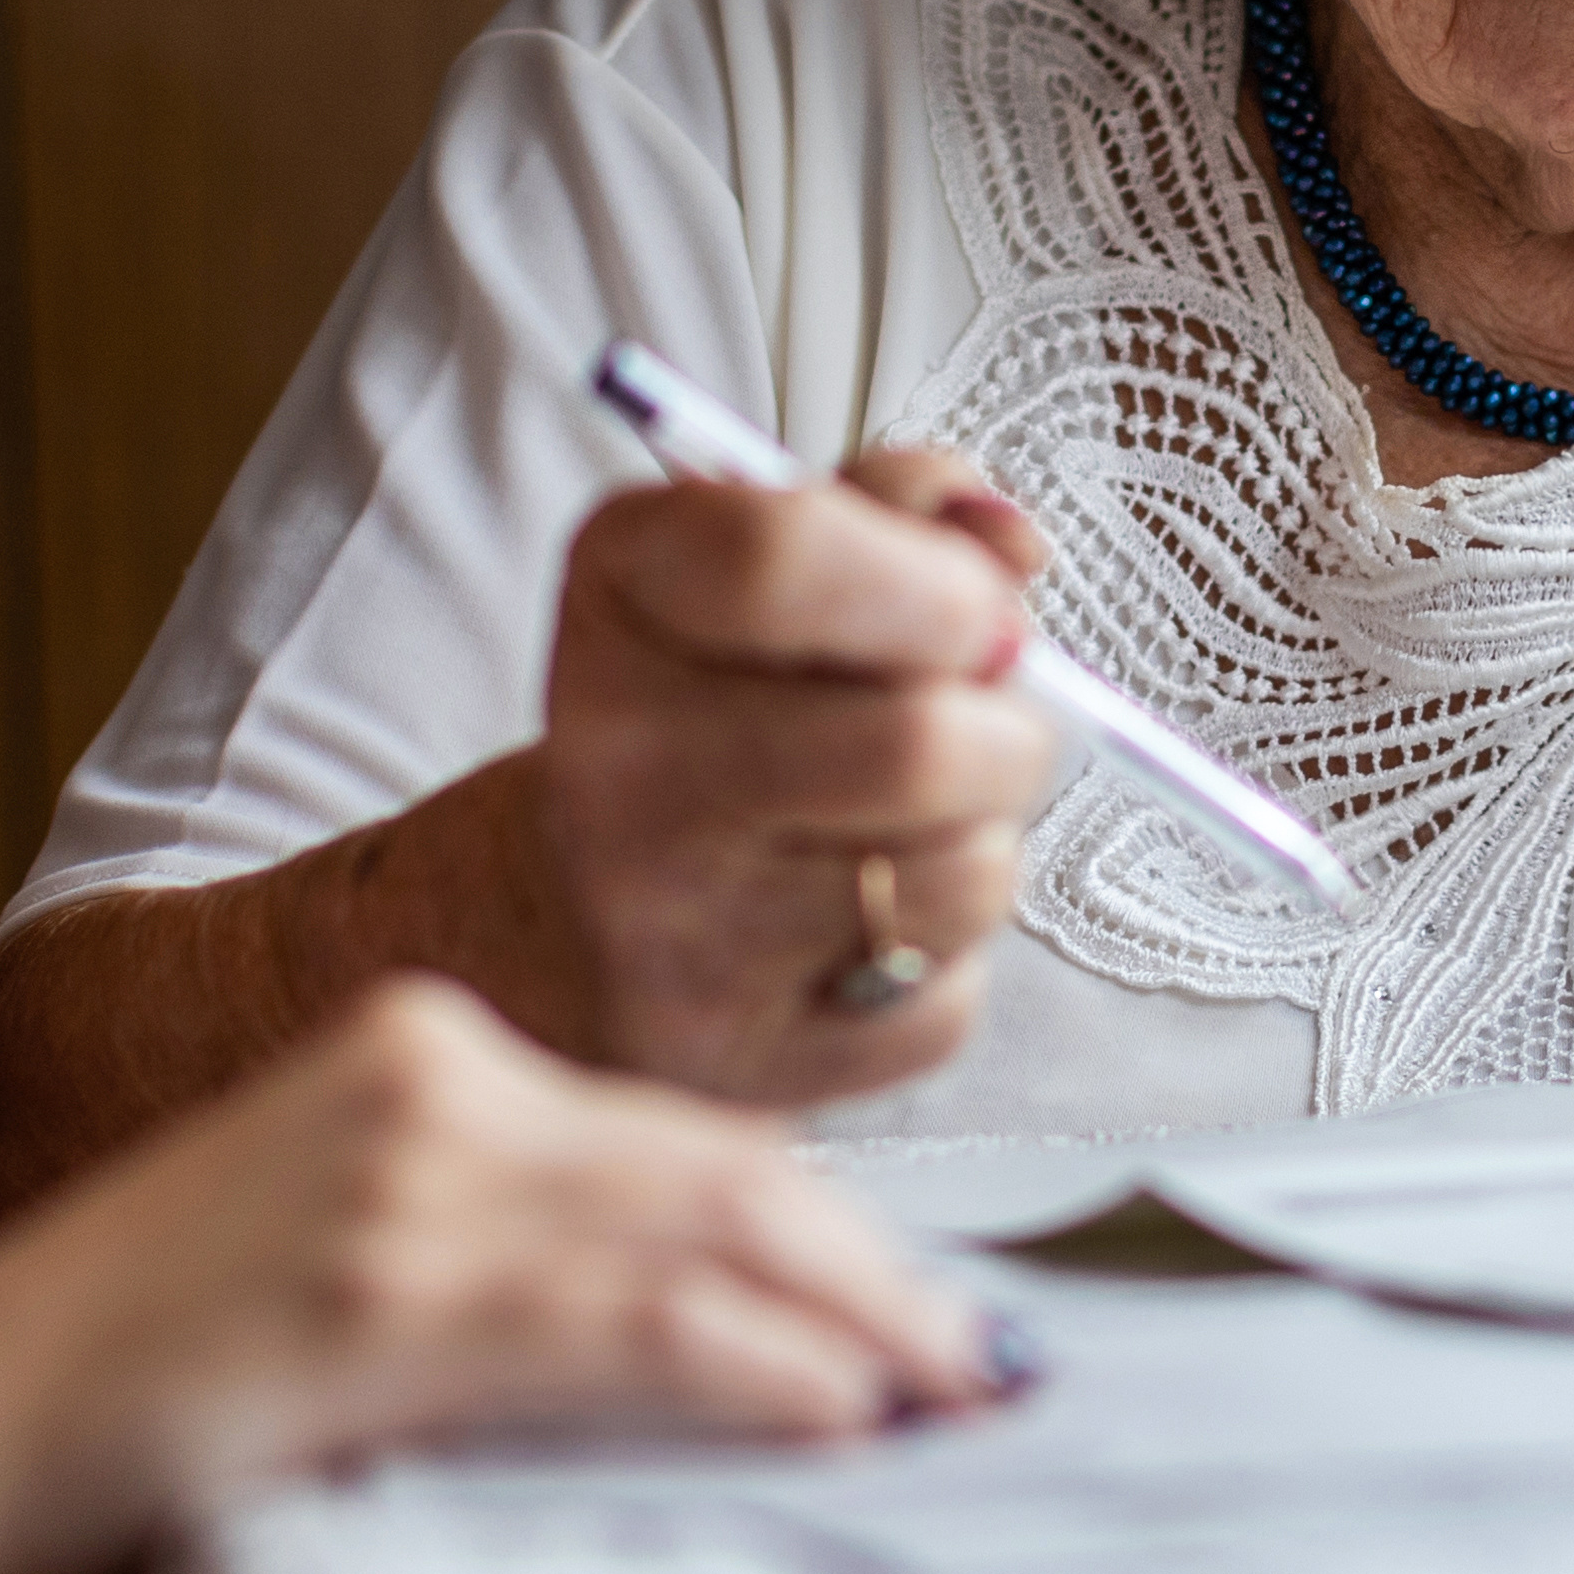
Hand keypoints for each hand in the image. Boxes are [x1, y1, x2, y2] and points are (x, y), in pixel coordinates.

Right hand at [0, 979, 1009, 1573]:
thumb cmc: (120, 1383)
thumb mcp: (319, 1254)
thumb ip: (483, 1254)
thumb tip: (677, 1331)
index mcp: (415, 1051)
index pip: (679, 1132)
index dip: (824, 1226)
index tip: (917, 1309)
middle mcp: (426, 1083)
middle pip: (724, 1166)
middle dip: (877, 1272)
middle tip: (984, 1364)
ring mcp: (400, 1188)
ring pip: (706, 1235)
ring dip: (858, 1327)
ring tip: (949, 1405)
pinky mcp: (375, 1303)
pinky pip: (627, 1328)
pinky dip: (758, 1369)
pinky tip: (838, 1418)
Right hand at [518, 441, 1065, 1104]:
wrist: (557, 917)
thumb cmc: (712, 709)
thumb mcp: (771, 562)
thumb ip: (905, 510)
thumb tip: (1016, 551)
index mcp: (624, 591)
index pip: (784, 555)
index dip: (936, 579)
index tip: (972, 609)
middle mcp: (620, 762)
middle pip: (918, 743)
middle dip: (1007, 732)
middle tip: (976, 729)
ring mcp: (670, 928)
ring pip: (961, 878)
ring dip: (983, 845)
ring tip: (912, 829)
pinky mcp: (738, 1062)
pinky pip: (946, 1003)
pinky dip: (945, 966)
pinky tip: (862, 931)